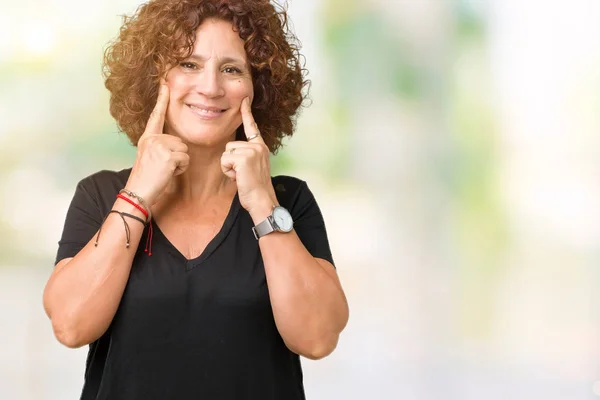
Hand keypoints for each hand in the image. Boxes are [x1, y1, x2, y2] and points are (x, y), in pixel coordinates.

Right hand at [124, 83, 189, 205]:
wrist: (138, 192)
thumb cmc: (146, 178)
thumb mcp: (150, 157)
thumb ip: (159, 146)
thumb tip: (174, 143)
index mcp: (147, 138)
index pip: (156, 115)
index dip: (162, 99)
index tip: (165, 82)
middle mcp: (152, 139)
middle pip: (180, 141)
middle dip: (177, 156)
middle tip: (162, 167)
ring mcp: (159, 146)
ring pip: (184, 150)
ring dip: (179, 163)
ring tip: (164, 170)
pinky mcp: (167, 156)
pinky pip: (185, 159)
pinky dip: (180, 169)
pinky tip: (168, 174)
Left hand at [221, 97, 276, 219]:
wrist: (262, 200)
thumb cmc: (255, 188)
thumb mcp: (253, 167)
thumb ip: (246, 156)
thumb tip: (232, 152)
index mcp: (261, 147)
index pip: (252, 126)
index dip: (246, 112)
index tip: (244, 98)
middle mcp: (258, 146)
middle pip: (230, 145)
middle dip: (230, 161)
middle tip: (242, 174)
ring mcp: (252, 151)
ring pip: (226, 152)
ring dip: (229, 167)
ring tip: (241, 176)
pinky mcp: (244, 158)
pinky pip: (225, 160)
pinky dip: (228, 171)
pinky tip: (239, 177)